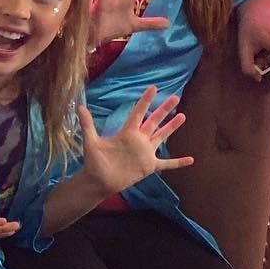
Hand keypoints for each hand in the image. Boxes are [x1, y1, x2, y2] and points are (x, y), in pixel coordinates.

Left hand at [78, 87, 193, 194]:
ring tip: (182, 116)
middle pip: (154, 121)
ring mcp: (145, 152)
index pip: (138, 112)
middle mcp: (139, 140)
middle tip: (175, 96)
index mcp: (127, 132)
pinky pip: (167, 164)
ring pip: (162, 137)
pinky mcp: (149, 166)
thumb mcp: (91, 141)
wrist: (99, 181)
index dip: (145, 100)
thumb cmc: (94, 161)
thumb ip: (88, 124)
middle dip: (164, 109)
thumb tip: (78, 106)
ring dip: (172, 128)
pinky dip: (178, 162)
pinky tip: (191, 159)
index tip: (153, 87)